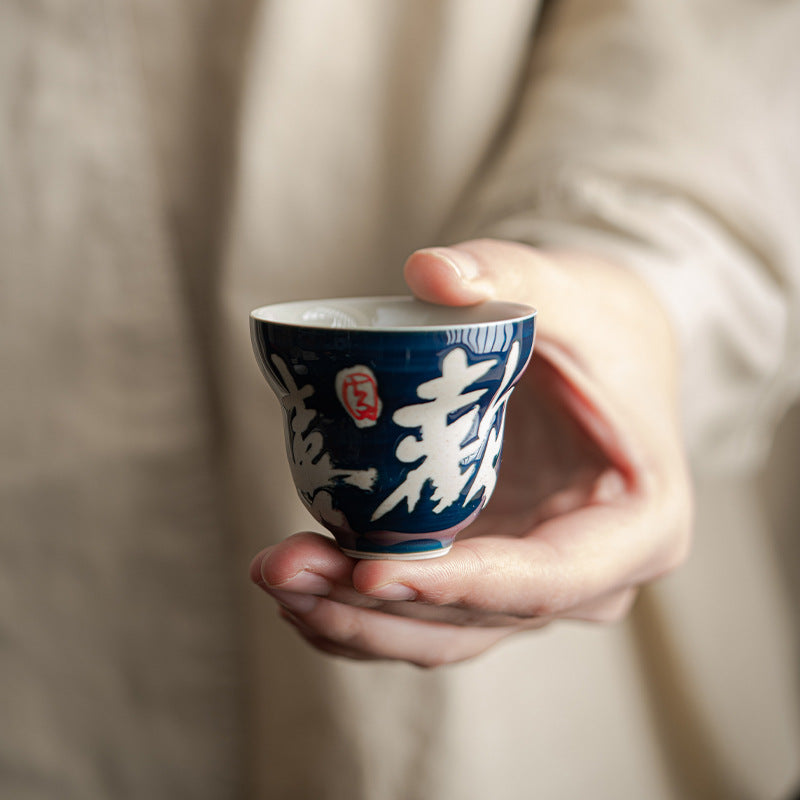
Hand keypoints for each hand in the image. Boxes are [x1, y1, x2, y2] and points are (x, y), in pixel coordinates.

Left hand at [250, 239, 692, 666]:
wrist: (607, 356)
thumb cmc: (601, 330)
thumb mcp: (572, 293)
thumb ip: (509, 274)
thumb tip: (428, 270)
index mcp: (639, 526)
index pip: (546, 578)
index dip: (456, 586)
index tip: (368, 571)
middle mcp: (592, 578)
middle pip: (477, 618)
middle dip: (373, 607)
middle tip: (282, 569)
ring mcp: (536, 584)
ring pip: (442, 631)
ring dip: (352, 617)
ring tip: (275, 574)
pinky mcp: (491, 573)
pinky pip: (426, 615)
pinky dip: (361, 611)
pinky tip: (301, 588)